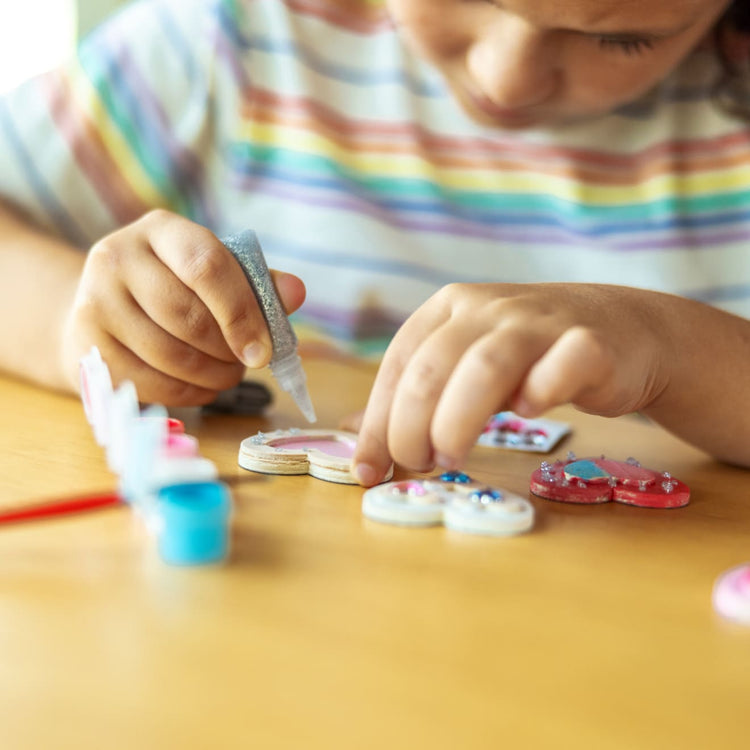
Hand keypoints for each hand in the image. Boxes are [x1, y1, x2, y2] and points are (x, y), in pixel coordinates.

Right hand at [61, 210, 305, 404]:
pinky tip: (201, 388)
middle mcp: (117, 257)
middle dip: (228, 351)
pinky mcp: (85, 346)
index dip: (242, 312)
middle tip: (248, 363)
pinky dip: (187, 395)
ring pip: (169, 355)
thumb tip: (296, 292)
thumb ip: (258, 283)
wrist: (104, 311)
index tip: (265, 350)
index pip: (206, 265)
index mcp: (160, 230)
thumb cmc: (175, 290)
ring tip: (227, 375)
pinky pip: (149, 383)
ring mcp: (94, 302)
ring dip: (212, 377)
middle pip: (187, 316)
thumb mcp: (215, 274)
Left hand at [352, 282, 670, 484]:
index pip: (399, 363)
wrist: (623, 328)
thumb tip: (359, 442)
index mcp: (448, 308)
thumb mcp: (466, 365)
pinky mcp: (591, 342)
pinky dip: (541, 389)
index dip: (377, 420)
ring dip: (457, 418)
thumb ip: (418, 398)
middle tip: (416, 465)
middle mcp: (487, 308)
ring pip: (485, 365)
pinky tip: (529, 412)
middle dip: (410, 425)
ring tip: (450, 456)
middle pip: (432, 367)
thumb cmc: (532, 355)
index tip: (368, 471)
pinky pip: (564, 362)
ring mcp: (540, 322)